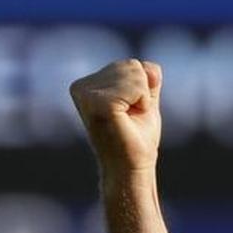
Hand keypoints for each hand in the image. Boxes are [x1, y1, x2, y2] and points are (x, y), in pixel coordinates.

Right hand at [69, 59, 162, 176]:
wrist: (132, 167)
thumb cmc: (136, 138)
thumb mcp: (144, 102)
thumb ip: (147, 80)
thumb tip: (151, 67)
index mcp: (86, 85)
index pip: (132, 65)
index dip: (143, 90)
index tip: (130, 113)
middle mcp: (81, 87)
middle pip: (133, 65)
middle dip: (143, 92)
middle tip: (130, 118)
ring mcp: (86, 94)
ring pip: (136, 73)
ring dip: (142, 99)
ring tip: (128, 119)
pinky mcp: (97, 103)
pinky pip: (137, 86)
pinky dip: (142, 103)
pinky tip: (128, 120)